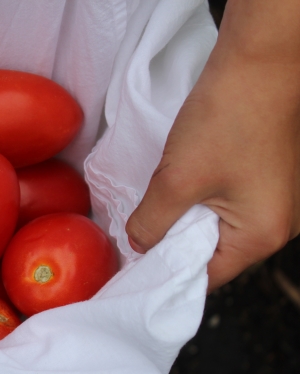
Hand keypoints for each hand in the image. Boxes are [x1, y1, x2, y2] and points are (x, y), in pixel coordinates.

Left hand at [125, 0, 299, 290]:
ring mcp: (273, 202)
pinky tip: (173, 192)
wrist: (259, 61)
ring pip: (215, 228)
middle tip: (133, 242)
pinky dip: (196, 203)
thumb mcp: (177, 180)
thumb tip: (138, 246)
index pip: (205, 277)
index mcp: (262, 236)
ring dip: (181, 222)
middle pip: (212, 255)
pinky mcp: (264, 180)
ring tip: (149, 215)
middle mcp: (277, 226)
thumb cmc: (227, 119)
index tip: (130, 273)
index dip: (164, 276)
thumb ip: (152, 223)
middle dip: (171, 248)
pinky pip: (225, 205)